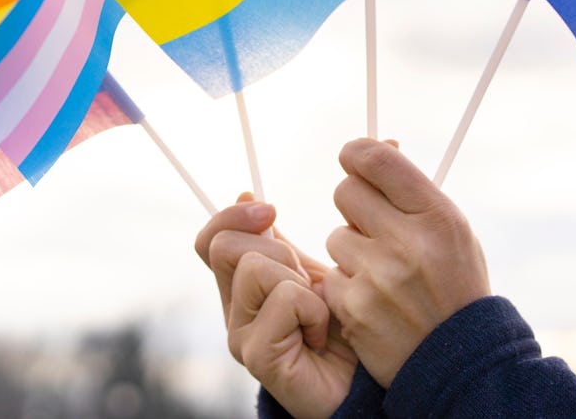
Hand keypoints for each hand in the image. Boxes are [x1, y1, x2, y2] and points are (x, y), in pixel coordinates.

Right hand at [195, 195, 356, 415]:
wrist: (364, 380)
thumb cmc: (340, 326)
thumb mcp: (307, 272)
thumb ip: (276, 242)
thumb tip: (246, 196)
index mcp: (240, 288)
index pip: (211, 240)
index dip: (232, 216)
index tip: (270, 210)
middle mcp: (233, 311)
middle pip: (225, 245)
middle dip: (276, 248)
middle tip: (305, 280)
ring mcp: (240, 336)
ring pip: (253, 266)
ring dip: (299, 280)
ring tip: (316, 310)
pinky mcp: (257, 356)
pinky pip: (284, 298)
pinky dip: (314, 309)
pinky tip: (320, 333)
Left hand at [323, 139, 490, 387]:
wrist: (460, 364)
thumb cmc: (454, 284)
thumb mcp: (451, 229)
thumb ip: (412, 189)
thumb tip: (377, 141)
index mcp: (436, 216)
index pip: (378, 159)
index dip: (357, 152)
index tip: (352, 157)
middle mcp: (407, 242)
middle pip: (346, 191)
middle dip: (354, 204)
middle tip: (373, 222)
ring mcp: (377, 277)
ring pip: (335, 236)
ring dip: (351, 250)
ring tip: (383, 273)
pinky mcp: (353, 308)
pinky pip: (331, 276)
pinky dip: (347, 286)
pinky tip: (374, 301)